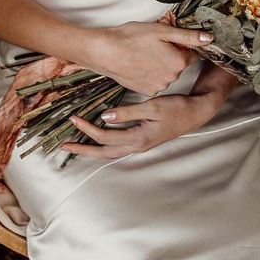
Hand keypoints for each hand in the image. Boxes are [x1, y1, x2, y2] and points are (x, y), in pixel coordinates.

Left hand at [60, 91, 224, 158]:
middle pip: (104, 153)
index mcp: (138, 139)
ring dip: (92, 150)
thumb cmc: (176, 108)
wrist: (195, 113)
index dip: (87, 128)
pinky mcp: (142, 141)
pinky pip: (118, 147)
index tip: (74, 118)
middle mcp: (137, 146)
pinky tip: (99, 141)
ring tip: (76, 146)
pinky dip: (104, 146)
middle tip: (64, 146)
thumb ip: (128, 112)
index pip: (105, 136)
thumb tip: (105, 117)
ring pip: (110, 152)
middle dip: (83, 149)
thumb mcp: (152, 107)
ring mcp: (140, 146)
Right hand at [74, 22, 212, 95]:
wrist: (105, 52)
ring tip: (143, 54)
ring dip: (160, 65)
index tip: (170, 40)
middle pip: (179, 64)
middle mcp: (172, 78)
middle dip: (171, 55)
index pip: (192, 53)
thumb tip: (210, 38)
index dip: (182, 44)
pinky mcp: (146, 91)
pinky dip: (150, 74)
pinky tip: (139, 65)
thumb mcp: (162, 31)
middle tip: (153, 45)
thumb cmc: (131, 37)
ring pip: (167, 73)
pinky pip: (155, 81)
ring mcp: (159, 87)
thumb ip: (188, 36)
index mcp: (179, 61)